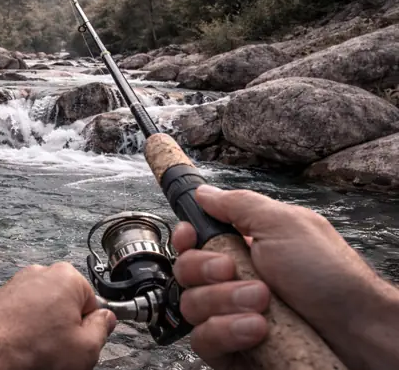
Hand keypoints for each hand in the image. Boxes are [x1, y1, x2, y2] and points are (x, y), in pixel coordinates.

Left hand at [0, 262, 116, 369]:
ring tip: (39, 349)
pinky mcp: (1, 299)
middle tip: (60, 348)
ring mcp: (18, 285)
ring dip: (44, 328)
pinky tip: (22, 346)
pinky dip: (25, 329)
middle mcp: (40, 273)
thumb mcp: (86, 348)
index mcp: (67, 277)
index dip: (89, 326)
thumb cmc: (31, 349)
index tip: (82, 340)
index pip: (92, 302)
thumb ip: (103, 328)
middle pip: (67, 304)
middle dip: (66, 325)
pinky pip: (23, 315)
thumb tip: (105, 320)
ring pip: (44, 310)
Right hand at [172, 185, 398, 369]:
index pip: (193, 242)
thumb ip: (239, 205)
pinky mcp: (231, 350)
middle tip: (236, 270)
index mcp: (242, 248)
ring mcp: (229, 317)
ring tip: (262, 303)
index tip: (191, 237)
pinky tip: (255, 330)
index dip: (185, 239)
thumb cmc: (331, 276)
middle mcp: (232, 282)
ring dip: (223, 302)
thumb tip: (204, 193)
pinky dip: (225, 332)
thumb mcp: (285, 225)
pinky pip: (203, 341)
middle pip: (185, 272)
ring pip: (190, 306)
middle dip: (207, 270)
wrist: (359, 330)